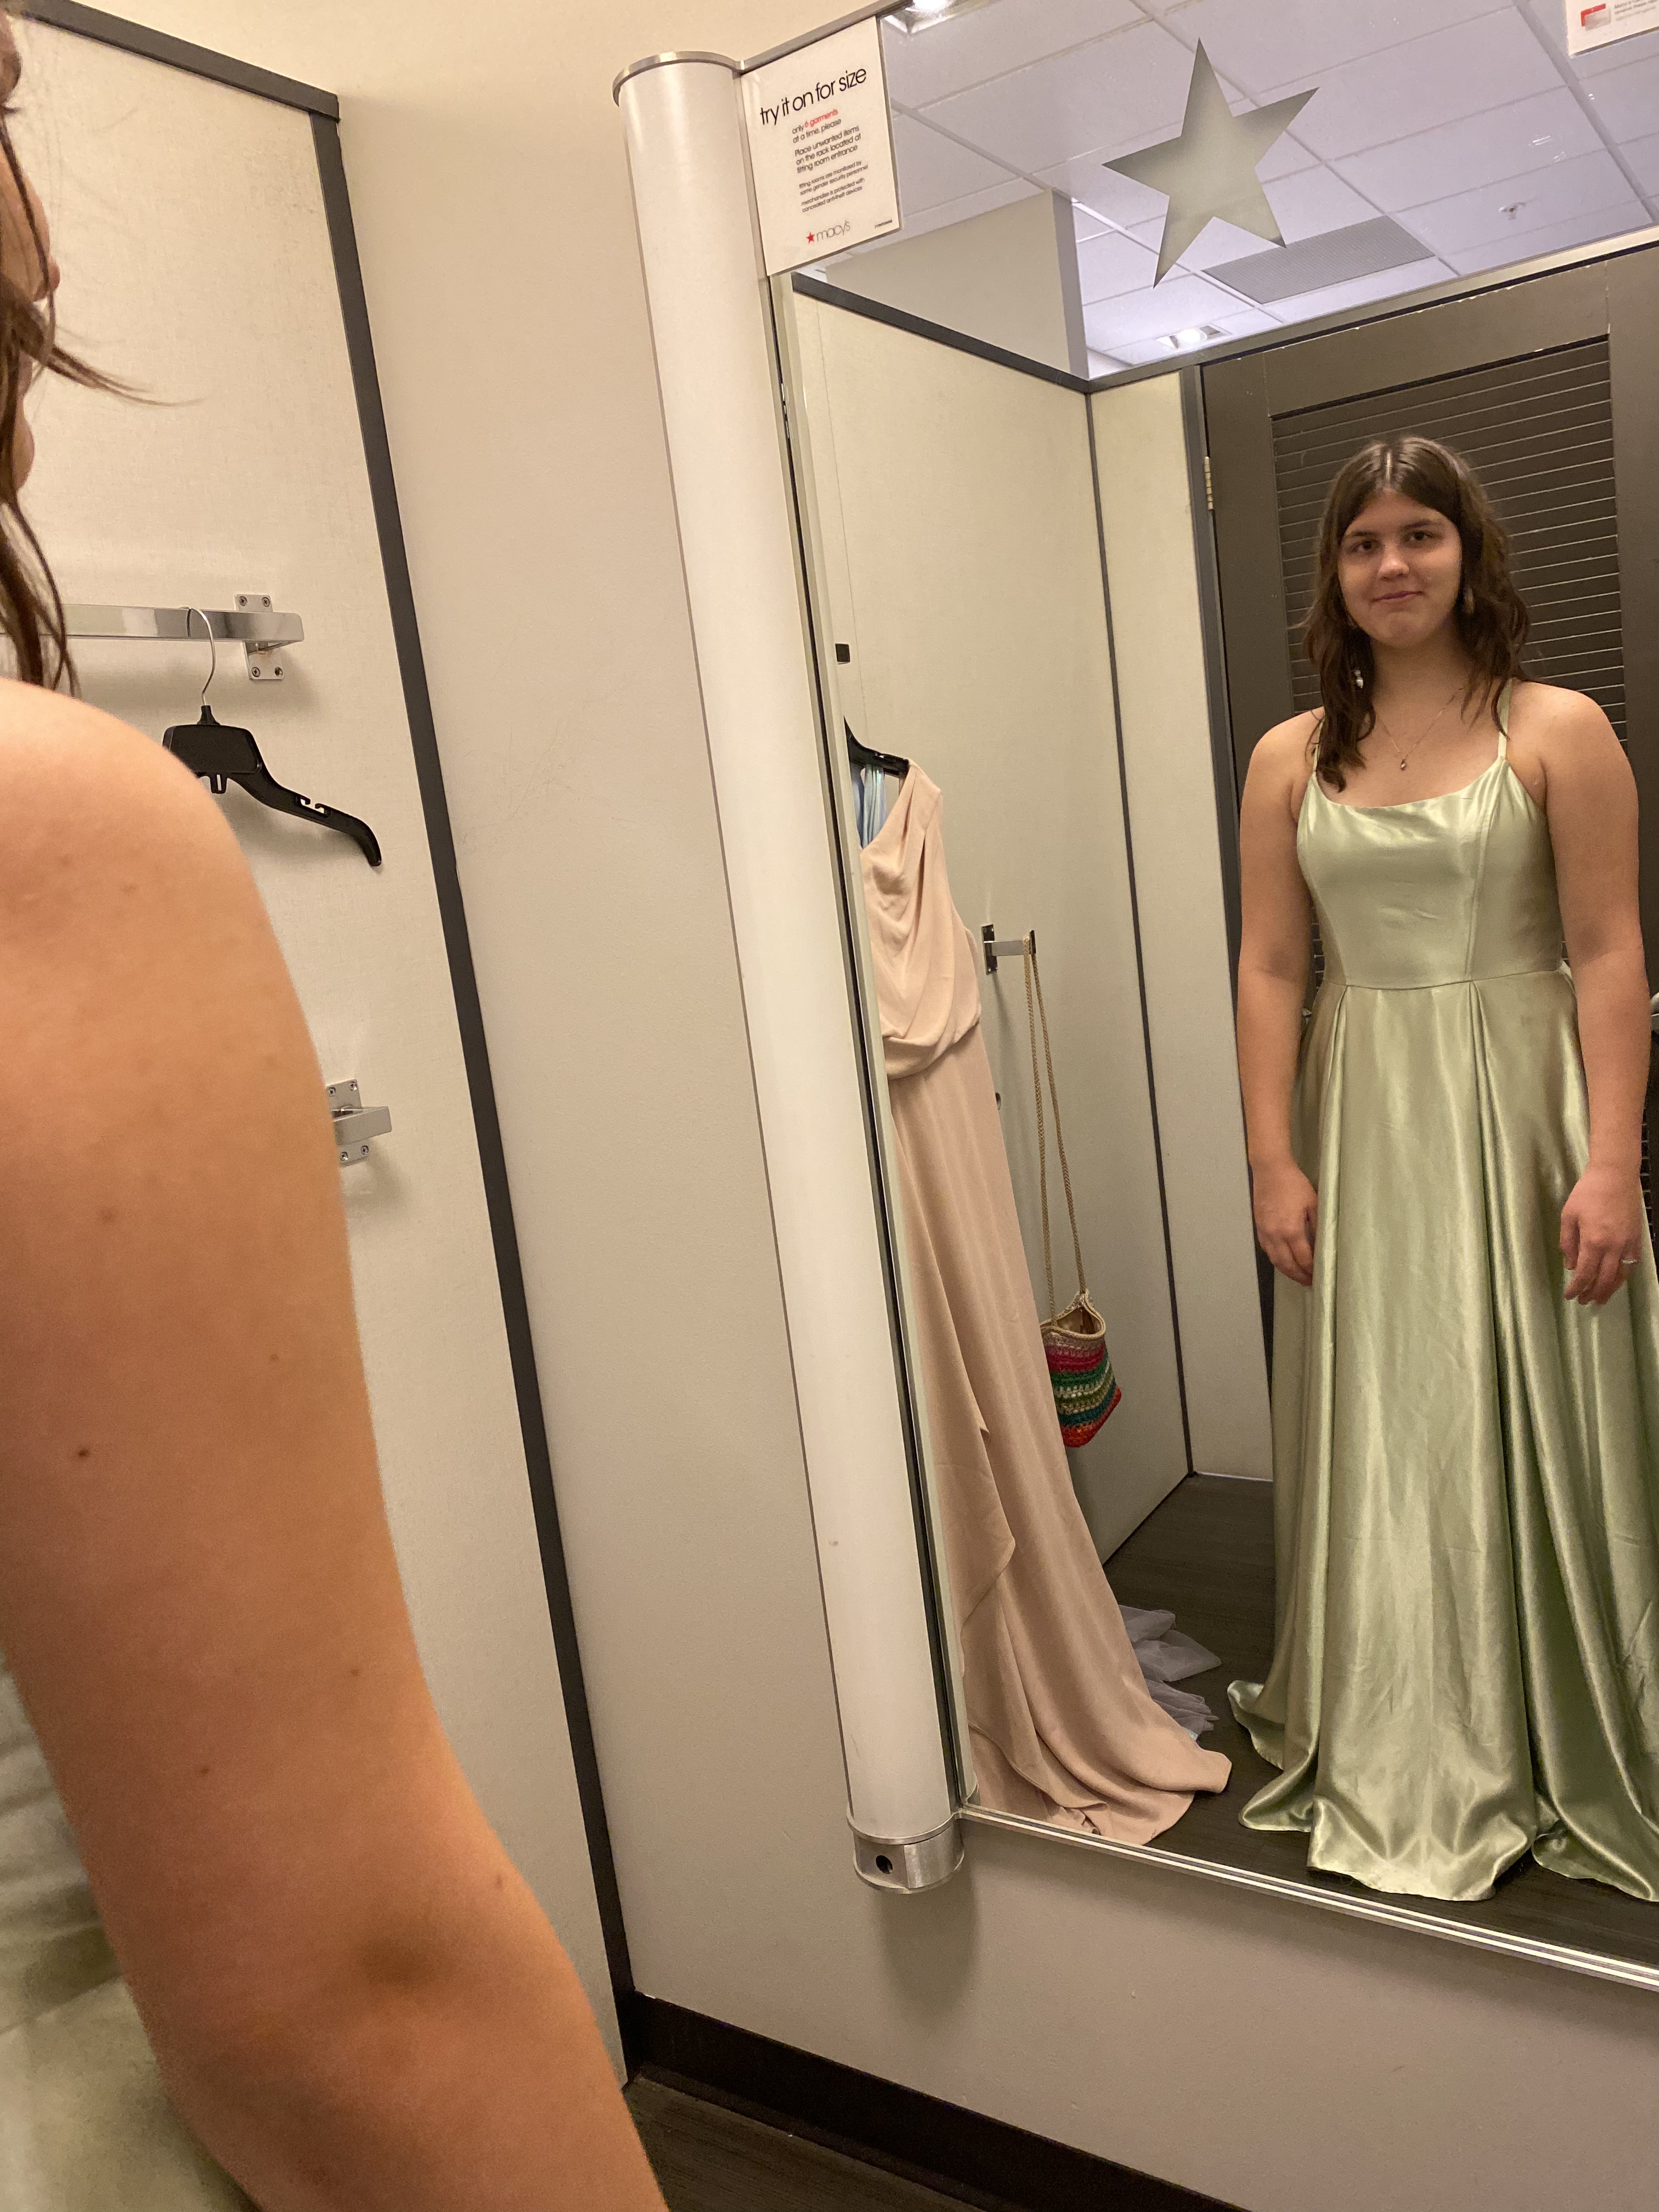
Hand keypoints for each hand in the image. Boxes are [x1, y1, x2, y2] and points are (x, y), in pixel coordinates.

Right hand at [1253, 1159, 1318, 1286]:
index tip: (1319, 1275)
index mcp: (1291, 1229)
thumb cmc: (1294, 1184)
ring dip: (1286, 1270)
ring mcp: (1265, 1232)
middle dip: (1298, 1275)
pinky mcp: (1259, 1227)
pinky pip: (1267, 1250)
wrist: (1270, 1170)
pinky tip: (1283, 1259)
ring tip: (1297, 1275)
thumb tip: (1322, 1245)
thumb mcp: (1313, 1203)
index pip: (1303, 1257)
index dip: (1311, 1269)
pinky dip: (1276, 1259)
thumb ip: (1317, 1226)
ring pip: (1274, 1259)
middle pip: (1286, 1264)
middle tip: (1308, 1282)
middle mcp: (1275, 1235)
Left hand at [1561, 1166, 1646, 1306]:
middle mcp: (1613, 1246)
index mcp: (1593, 1241)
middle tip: (1585, 1301)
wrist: (1615, 1175)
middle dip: (1593, 1293)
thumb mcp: (1568, 1215)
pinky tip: (1617, 1278)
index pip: (1584, 1274)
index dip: (1576, 1288)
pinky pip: (1632, 1262)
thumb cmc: (1587, 1192)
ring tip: (1601, 1297)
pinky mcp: (1636, 1237)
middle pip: (1604, 1279)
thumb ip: (1567, 1242)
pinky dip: (1624, 1274)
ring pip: (1621, 1275)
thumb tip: (1570, 1265)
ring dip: (1611, 1289)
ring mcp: (1627, 1243)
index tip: (1570, 1296)